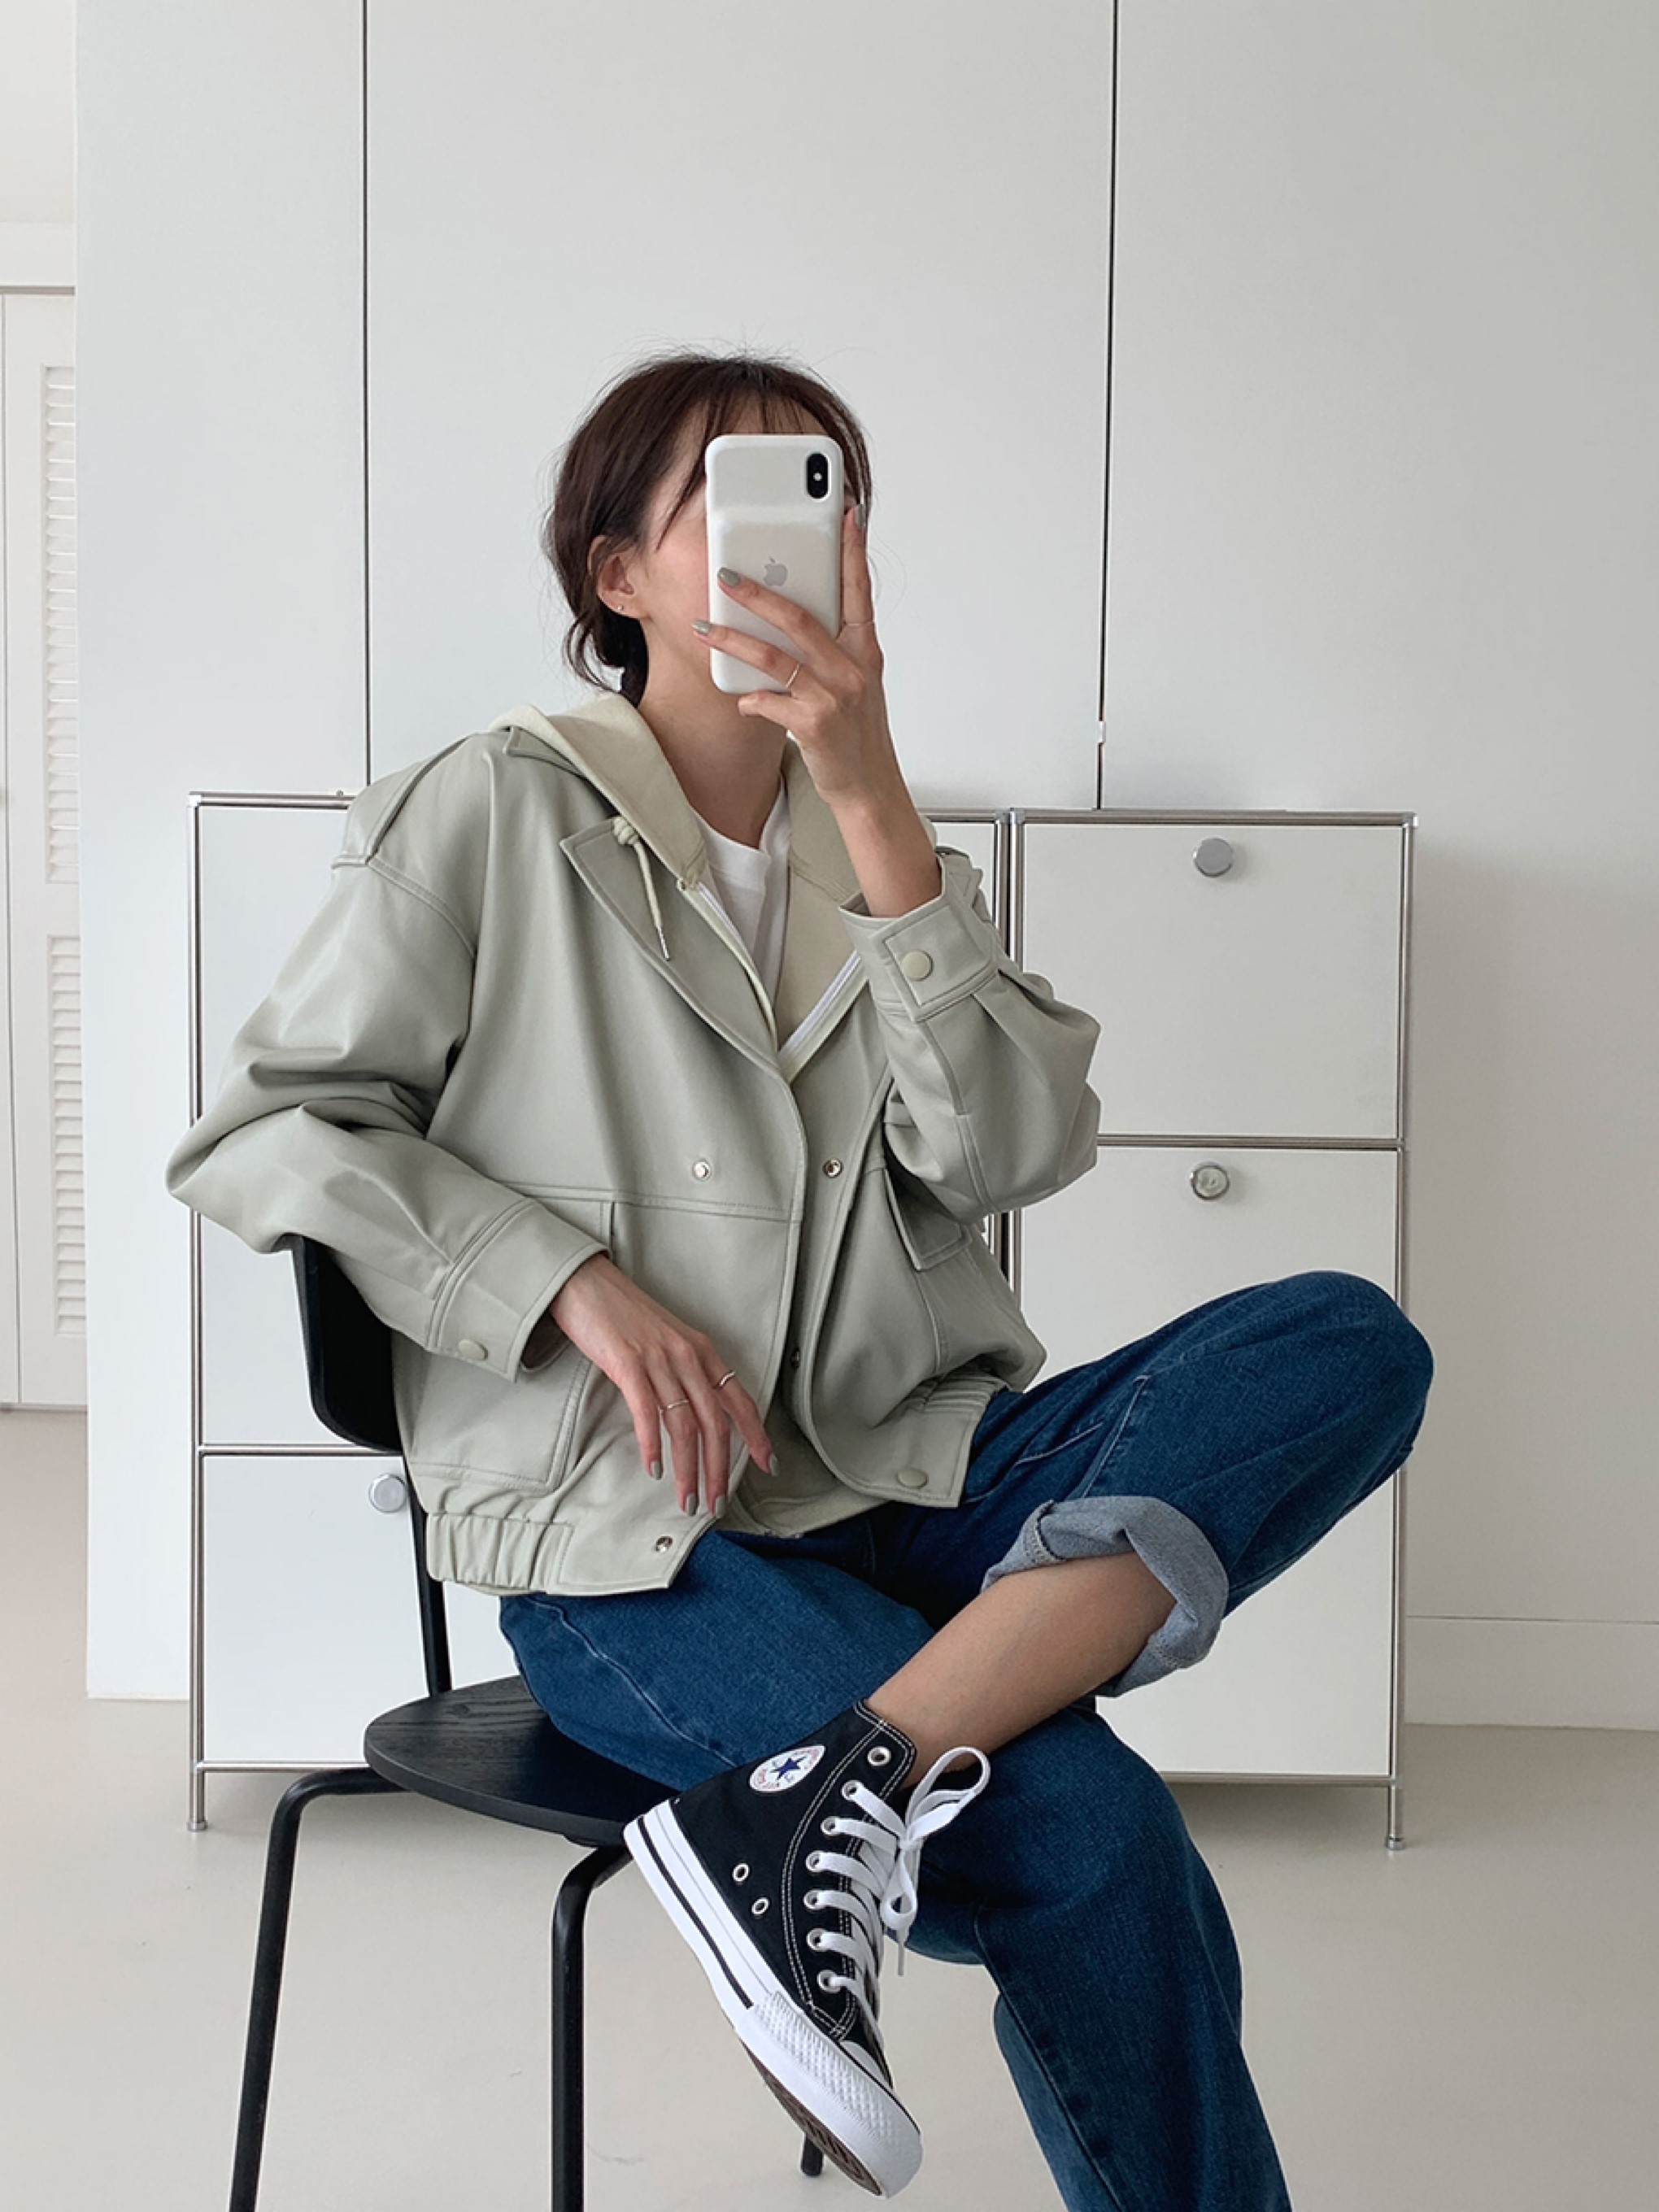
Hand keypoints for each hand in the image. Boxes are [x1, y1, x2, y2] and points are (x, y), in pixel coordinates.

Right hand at [545, 1252, 774, 1516]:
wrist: (588, 1284)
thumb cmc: (625, 1315)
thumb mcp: (669, 1341)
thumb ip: (686, 1373)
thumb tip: (697, 1414)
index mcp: (702, 1351)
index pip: (740, 1400)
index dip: (756, 1436)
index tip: (767, 1465)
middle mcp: (688, 1355)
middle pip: (715, 1422)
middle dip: (719, 1469)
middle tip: (717, 1501)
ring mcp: (659, 1359)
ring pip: (685, 1424)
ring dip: (689, 1468)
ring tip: (686, 1497)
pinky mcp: (628, 1363)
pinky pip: (648, 1412)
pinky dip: (653, 1445)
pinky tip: (654, 1467)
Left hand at [698, 502, 898, 808]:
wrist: (869, 787)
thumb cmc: (857, 733)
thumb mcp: (854, 684)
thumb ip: (829, 650)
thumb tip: (786, 620)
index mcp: (865, 651)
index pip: (859, 591)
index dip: (852, 551)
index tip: (846, 514)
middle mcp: (853, 669)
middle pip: (801, 618)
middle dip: (759, 593)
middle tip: (726, 575)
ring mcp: (834, 696)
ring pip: (775, 657)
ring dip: (734, 640)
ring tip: (705, 629)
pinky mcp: (815, 725)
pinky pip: (769, 701)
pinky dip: (750, 699)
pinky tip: (743, 699)